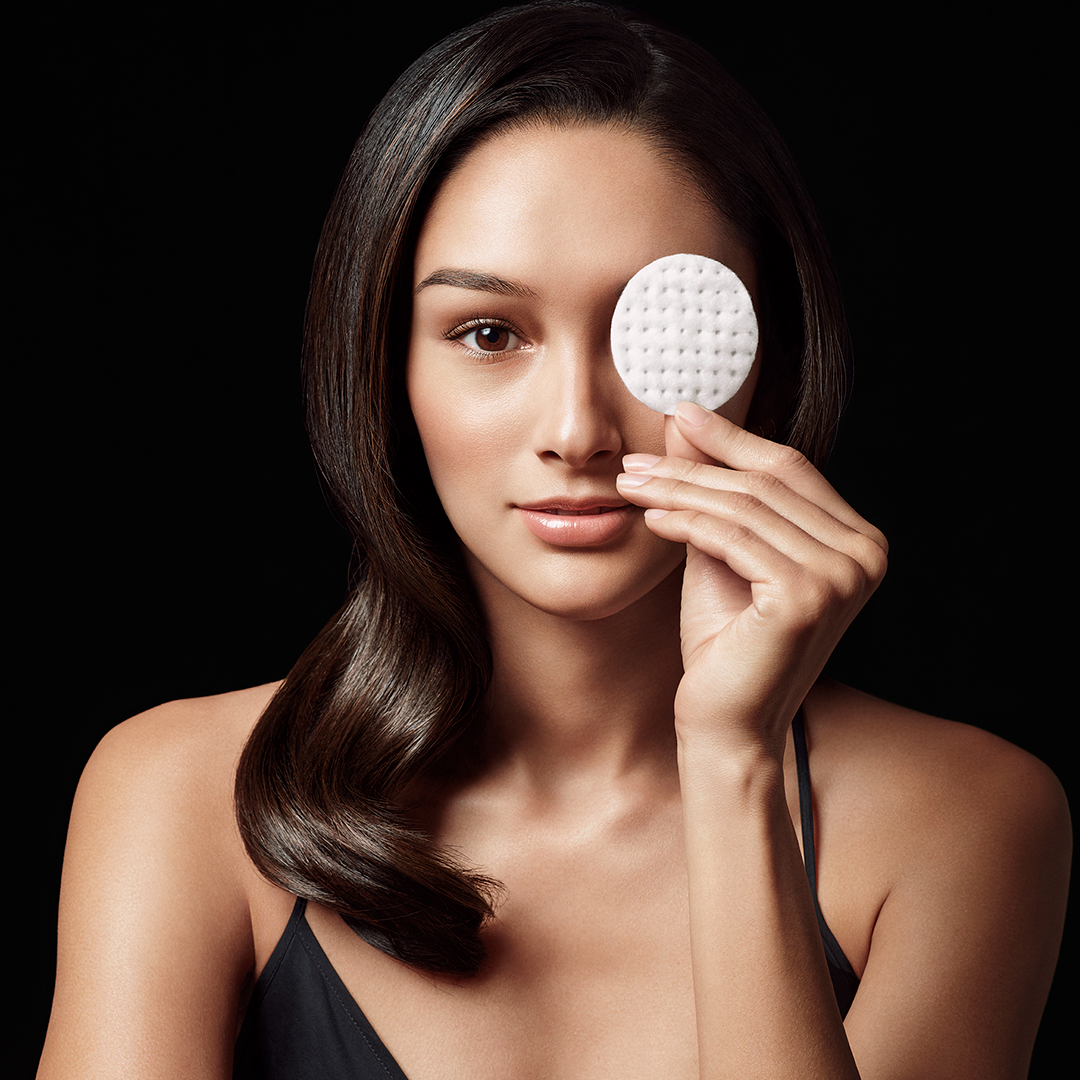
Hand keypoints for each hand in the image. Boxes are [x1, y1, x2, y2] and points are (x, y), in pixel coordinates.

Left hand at [615, 401, 887, 753]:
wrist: (724, 722)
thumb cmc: (724, 643)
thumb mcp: (719, 551)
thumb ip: (713, 491)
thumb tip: (685, 422)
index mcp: (857, 540)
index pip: (791, 469)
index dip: (733, 438)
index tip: (682, 413)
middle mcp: (865, 554)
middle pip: (765, 484)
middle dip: (693, 466)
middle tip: (637, 459)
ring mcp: (843, 576)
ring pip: (744, 507)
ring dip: (678, 491)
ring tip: (631, 485)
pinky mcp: (807, 596)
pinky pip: (732, 539)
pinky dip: (685, 523)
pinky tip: (650, 518)